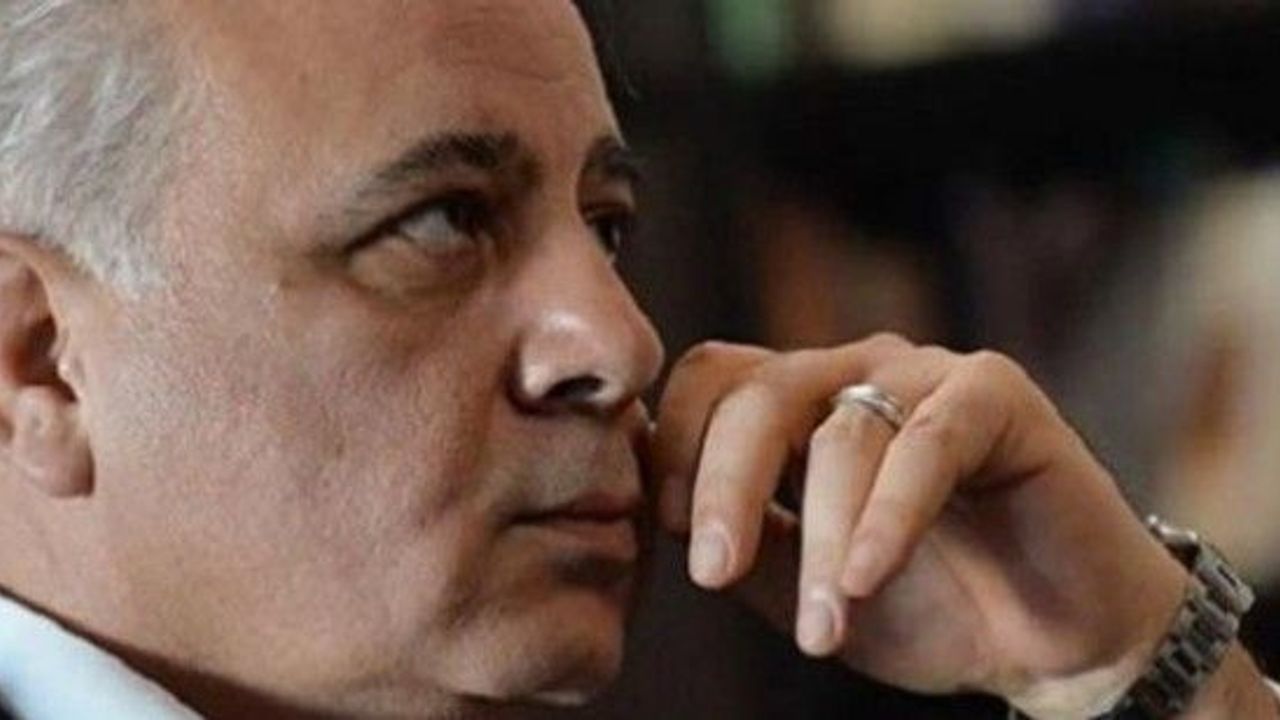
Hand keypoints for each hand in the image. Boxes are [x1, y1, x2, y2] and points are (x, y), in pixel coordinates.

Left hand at [649, 335, 1197, 717]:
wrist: (1053, 641)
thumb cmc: (926, 605)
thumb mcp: (805, 588)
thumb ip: (744, 543)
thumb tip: (664, 509)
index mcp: (802, 405)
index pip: (711, 382)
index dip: (679, 448)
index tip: (676, 536)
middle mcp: (856, 375)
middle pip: (758, 392)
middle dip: (726, 486)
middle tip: (712, 575)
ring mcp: (926, 376)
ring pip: (840, 431)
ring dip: (821, 538)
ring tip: (821, 628)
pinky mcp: (995, 395)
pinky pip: (926, 441)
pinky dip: (888, 514)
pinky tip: (865, 576)